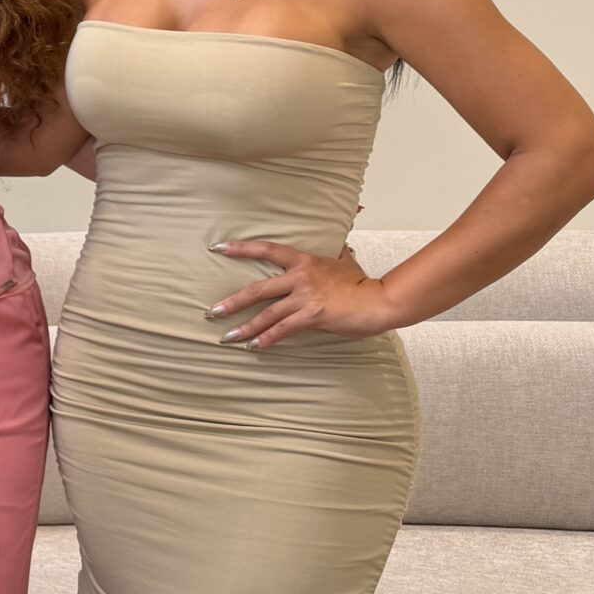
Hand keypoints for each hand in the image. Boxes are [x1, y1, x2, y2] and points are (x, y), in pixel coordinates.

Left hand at [207, 240, 399, 349]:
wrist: (380, 300)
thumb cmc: (363, 284)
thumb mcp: (345, 262)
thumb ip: (335, 256)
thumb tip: (341, 247)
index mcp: (304, 261)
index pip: (267, 249)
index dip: (241, 248)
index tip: (219, 247)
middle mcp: (300, 276)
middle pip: (257, 289)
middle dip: (233, 302)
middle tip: (212, 311)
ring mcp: (305, 297)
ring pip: (266, 313)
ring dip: (244, 327)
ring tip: (227, 337)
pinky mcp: (312, 316)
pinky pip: (283, 329)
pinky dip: (267, 339)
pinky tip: (254, 346)